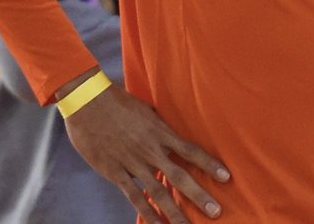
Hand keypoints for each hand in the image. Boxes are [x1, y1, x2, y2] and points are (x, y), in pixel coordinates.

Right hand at [62, 76, 230, 222]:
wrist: (87, 102)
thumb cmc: (118, 101)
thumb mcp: (146, 109)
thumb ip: (159, 124)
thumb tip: (172, 131)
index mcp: (160, 132)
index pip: (191, 150)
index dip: (210, 164)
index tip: (226, 177)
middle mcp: (150, 150)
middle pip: (180, 177)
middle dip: (199, 196)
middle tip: (216, 212)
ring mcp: (133, 163)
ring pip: (159, 193)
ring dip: (175, 212)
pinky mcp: (115, 172)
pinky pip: (134, 197)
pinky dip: (148, 213)